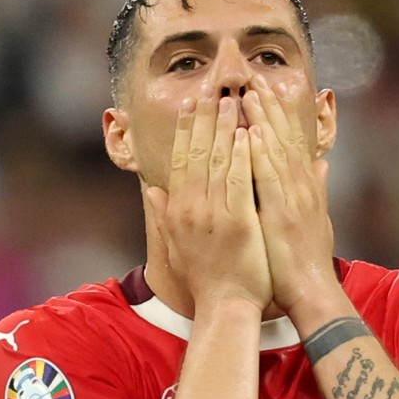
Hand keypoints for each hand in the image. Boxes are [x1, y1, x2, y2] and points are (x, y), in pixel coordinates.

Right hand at [145, 84, 271, 311]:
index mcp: (178, 211)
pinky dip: (242, 156)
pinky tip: (247, 134)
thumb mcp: (177, 246)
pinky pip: (239, 182)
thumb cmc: (206, 279)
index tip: (191, 105)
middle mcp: (191, 208)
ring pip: (217, 162)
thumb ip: (164, 215)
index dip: (186, 131)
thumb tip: (151, 190)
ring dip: (224, 128)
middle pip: (196, 154)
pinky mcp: (237, 223)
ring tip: (232, 102)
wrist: (225, 307)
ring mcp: (213, 215)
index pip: (180, 161)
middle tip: (211, 91)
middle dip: (204, 120)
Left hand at [242, 75, 336, 316]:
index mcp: (304, 188)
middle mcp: (301, 187)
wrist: (312, 291)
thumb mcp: (317, 219)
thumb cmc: (307, 261)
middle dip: (269, 106)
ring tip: (249, 92)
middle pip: (284, 138)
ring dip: (263, 120)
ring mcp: (292, 198)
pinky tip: (250, 132)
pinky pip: (268, 177)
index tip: (266, 89)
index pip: (291, 142)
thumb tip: (321, 164)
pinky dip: (259, 153)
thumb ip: (316, 189)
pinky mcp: (281, 212)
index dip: (279, 114)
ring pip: (276, 150)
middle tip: (254, 76)